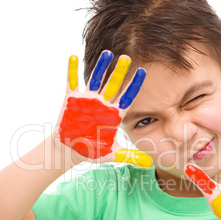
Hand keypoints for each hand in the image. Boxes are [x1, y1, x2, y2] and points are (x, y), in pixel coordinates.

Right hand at [54, 51, 151, 167]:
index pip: (127, 97)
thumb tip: (150, 165)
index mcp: (113, 115)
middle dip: (119, 72)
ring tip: (107, 54)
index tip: (144, 72)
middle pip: (113, 85)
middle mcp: (102, 104)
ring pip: (95, 80)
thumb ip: (131, 157)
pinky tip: (74, 56)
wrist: (70, 150)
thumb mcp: (113, 155)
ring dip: (100, 67)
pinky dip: (72, 70)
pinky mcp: (71, 100)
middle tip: (127, 57)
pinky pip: (72, 82)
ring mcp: (87, 100)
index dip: (134, 85)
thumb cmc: (92, 151)